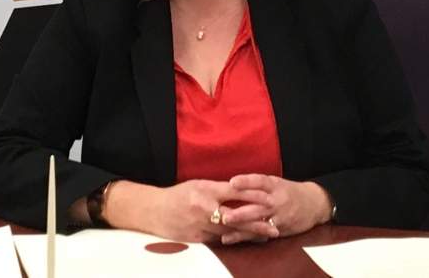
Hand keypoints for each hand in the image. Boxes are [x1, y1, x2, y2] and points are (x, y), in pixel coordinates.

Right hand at [107, 179, 275, 244]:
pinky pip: (218, 241)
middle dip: (256, 223)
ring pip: (229, 232)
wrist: (154, 210)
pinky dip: (232, 241)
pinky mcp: (196, 239)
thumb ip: (217, 189)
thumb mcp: (197, 185)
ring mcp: (200, 225)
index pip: (234, 191)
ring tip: (266, 237)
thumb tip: (239, 190)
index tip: (269, 198)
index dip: (253, 195)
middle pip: (236, 217)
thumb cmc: (178, 195)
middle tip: (274, 227)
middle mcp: (204, 208)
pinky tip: (245, 243)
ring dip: (248, 235)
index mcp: (205, 190)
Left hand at [220, 174, 332, 241]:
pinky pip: (262, 233)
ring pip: (259, 221)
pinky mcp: (279, 229)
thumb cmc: (289, 192)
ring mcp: (278, 216)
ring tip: (226, 227)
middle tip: (224, 214)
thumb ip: (256, 185)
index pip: (259, 181)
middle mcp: (276, 200)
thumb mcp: (275, 183)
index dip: (246, 181)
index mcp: (274, 185)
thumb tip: (230, 185)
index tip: (232, 182)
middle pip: (258, 204)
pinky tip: (233, 238)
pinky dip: (247, 236)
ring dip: (242, 225)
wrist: (314, 204)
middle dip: (241, 210)